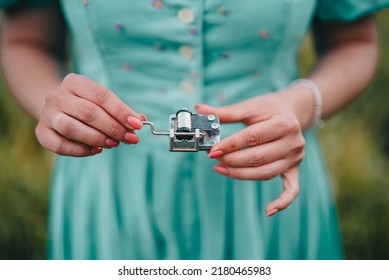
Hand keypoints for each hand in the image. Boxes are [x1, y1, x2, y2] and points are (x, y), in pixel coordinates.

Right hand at [35, 73, 146, 156]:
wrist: (56, 110)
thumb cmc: (86, 105)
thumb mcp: (102, 102)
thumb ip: (122, 111)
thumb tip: (141, 120)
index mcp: (75, 82)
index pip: (102, 96)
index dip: (122, 111)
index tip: (137, 125)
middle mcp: (57, 95)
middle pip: (89, 112)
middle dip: (113, 128)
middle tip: (129, 138)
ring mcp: (47, 114)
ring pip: (72, 128)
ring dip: (98, 139)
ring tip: (114, 144)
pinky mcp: (42, 133)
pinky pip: (61, 145)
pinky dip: (81, 150)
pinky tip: (96, 150)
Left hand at [196, 91, 305, 215]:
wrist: (292, 112)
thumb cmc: (269, 109)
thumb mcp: (250, 107)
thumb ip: (225, 112)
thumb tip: (199, 109)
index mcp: (283, 123)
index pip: (252, 137)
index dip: (230, 145)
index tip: (212, 151)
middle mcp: (293, 142)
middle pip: (258, 158)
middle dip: (232, 161)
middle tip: (214, 160)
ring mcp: (295, 158)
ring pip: (266, 173)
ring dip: (241, 175)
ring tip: (220, 170)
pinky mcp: (294, 169)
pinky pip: (291, 190)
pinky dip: (282, 202)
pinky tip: (268, 210)